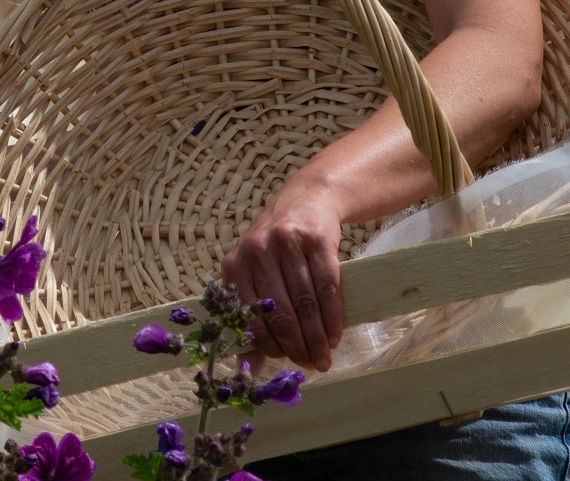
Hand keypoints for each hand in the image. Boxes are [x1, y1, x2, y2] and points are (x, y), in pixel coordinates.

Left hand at [222, 174, 347, 372]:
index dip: (269, 345)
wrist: (306, 201)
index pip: (250, 317)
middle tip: (311, 365)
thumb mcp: (255, 274)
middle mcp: (257, 251)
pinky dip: (332, 317)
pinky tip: (335, 335)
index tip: (285, 363)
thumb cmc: (277, 247)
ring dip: (317, 338)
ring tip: (325, 357)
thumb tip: (249, 367)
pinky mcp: (316, 240)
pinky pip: (327, 287)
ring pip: (304, 303)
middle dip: (297, 346)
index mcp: (235, 264)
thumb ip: (250, 317)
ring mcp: (287, 244)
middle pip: (279, 313)